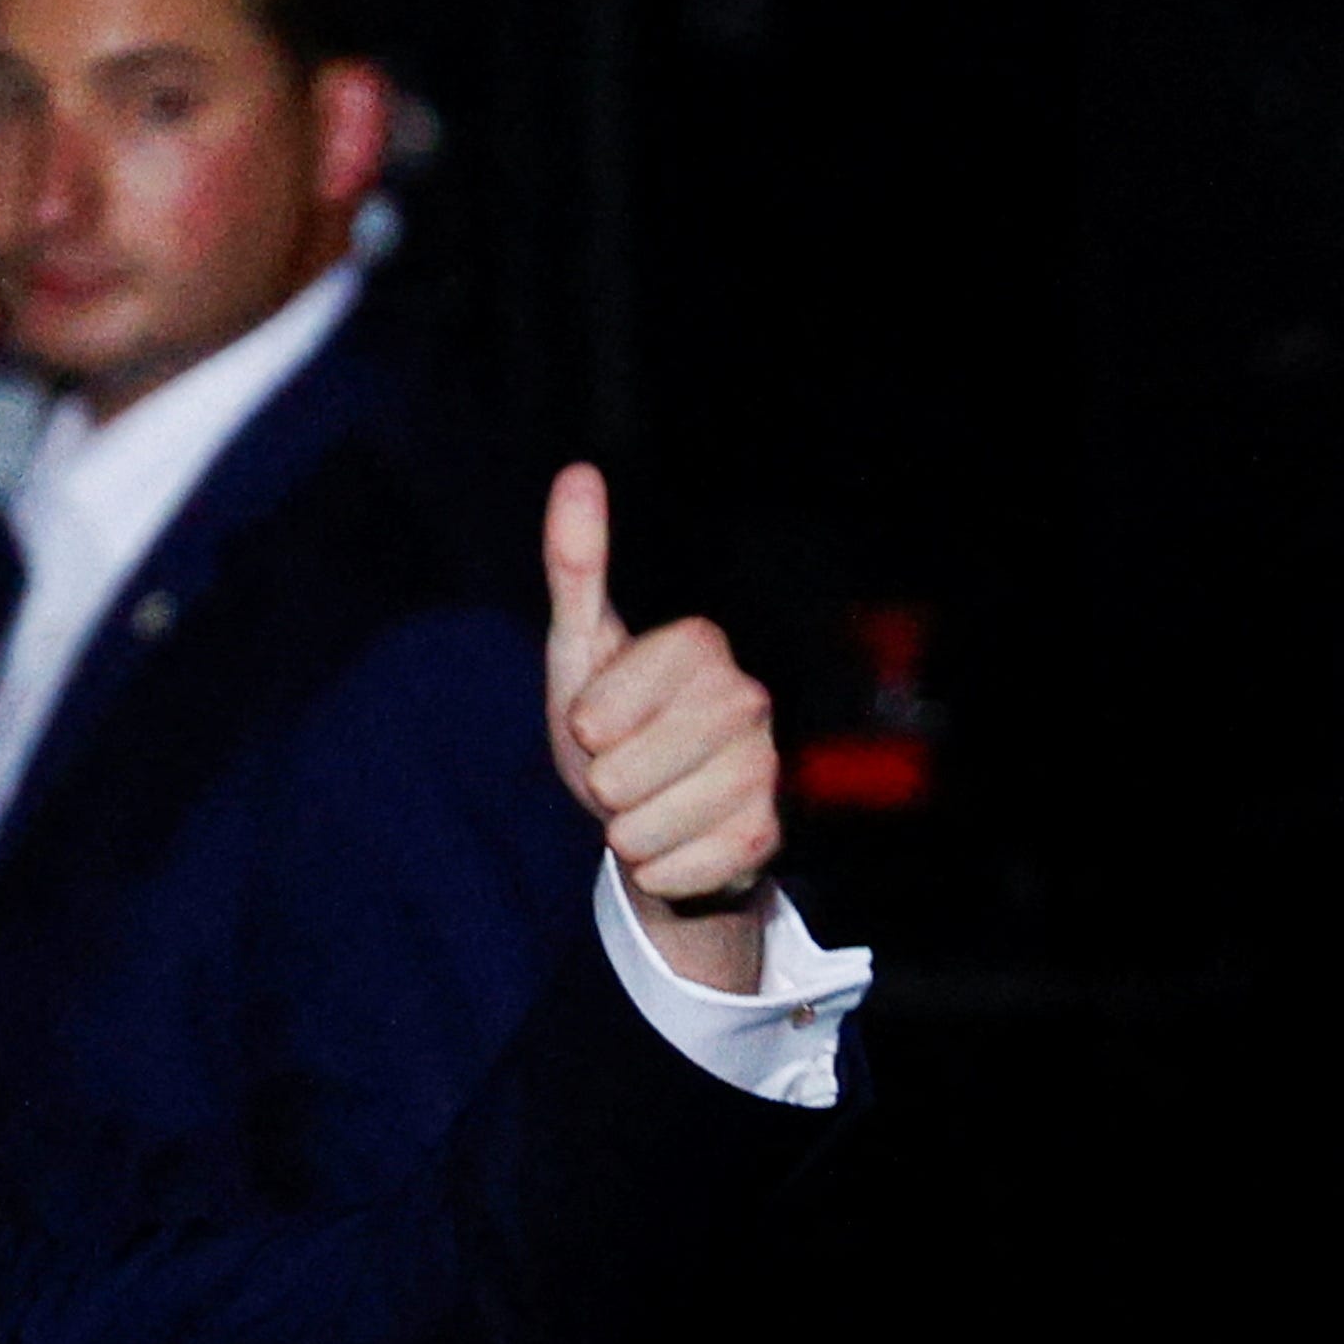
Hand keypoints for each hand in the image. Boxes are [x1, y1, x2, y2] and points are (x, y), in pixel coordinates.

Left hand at [542, 466, 778, 993]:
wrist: (659, 814)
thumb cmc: (614, 728)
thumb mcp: (582, 649)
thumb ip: (576, 568)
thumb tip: (578, 474)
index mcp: (700, 644)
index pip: (599, 712)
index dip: (584, 729)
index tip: (599, 724)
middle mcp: (746, 698)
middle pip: (619, 776)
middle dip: (601, 786)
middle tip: (625, 771)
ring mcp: (763, 767)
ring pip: (643, 829)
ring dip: (626, 832)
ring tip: (647, 807)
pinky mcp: (767, 834)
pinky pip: (673, 869)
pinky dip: (656, 869)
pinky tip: (674, 844)